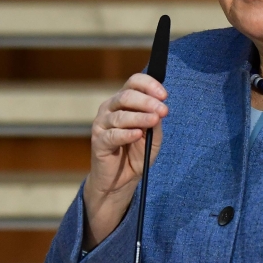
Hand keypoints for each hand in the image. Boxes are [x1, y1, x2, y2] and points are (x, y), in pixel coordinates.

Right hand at [83, 73, 167, 248]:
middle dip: (147, 102)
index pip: (134, 82)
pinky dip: (126, 134)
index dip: (149, 85)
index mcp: (124, 102)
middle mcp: (110, 108)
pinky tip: (137, 134)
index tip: (164, 95)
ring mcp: (102, 124)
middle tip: (163, 110)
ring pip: (120, 116)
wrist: (121, 180)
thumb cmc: (136, 153)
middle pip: (126, 96)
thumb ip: (155, 122)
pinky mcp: (98, 141)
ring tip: (154, 120)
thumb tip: (159, 109)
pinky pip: (112, 135)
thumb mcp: (153, 137)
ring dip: (140, 117)